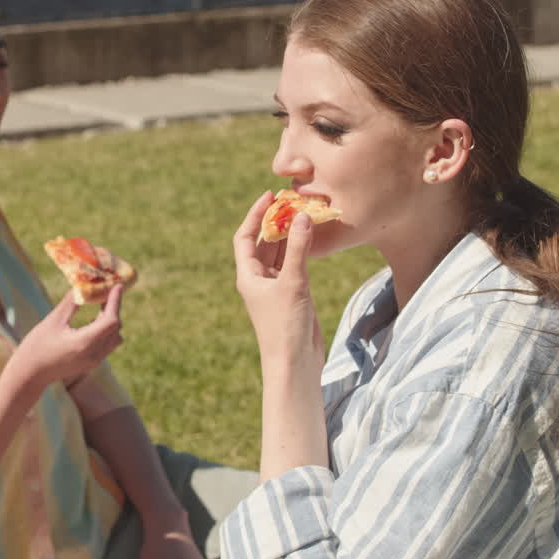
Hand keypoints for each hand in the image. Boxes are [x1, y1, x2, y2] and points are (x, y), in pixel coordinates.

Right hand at [8, 284, 124, 390]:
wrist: (29, 375)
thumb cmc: (36, 346)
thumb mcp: (53, 321)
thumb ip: (71, 303)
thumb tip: (83, 285)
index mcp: (85, 342)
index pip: (111, 320)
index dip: (116, 302)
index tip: (117, 286)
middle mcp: (94, 354)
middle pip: (115, 328)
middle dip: (113, 308)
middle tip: (105, 291)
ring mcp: (94, 361)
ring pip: (114, 338)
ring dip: (110, 320)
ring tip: (99, 305)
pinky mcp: (90, 364)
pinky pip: (107, 345)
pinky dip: (105, 331)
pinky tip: (92, 321)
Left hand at [233, 192, 323, 374]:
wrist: (294, 363)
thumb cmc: (285, 326)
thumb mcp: (293, 283)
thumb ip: (299, 249)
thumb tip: (302, 217)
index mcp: (248, 276)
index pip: (245, 237)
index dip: (256, 215)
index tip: (270, 195)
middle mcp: (258, 280)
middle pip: (263, 242)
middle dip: (276, 221)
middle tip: (293, 200)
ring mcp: (275, 287)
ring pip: (281, 253)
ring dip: (290, 234)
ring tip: (305, 212)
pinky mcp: (292, 295)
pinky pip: (294, 264)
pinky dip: (302, 250)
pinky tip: (312, 237)